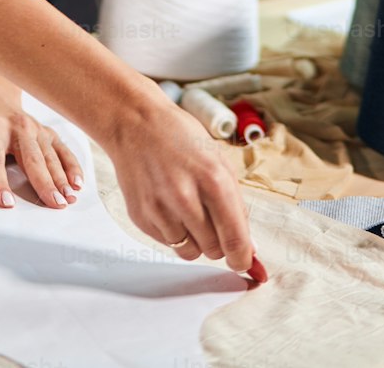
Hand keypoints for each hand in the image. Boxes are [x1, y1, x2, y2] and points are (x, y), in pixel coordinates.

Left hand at [0, 74, 84, 210]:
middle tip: (53, 204)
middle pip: (30, 156)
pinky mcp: (44, 130)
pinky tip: (78, 183)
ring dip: (60, 176)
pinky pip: (61, 147)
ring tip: (68, 198)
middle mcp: (15, 124)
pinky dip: (71, 164)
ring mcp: (33, 127)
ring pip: (49, 153)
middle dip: (42, 181)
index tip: (5, 202)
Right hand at [105, 99, 267, 281]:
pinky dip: (172, 231)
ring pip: (190, 252)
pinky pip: (167, 243)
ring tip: (188, 209)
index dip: (242, 257)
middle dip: (218, 241)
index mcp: (213, 180)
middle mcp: (185, 197)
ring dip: (194, 239)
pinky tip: (168, 204)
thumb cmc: (179, 136)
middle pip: (213, 250)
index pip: (235, 240)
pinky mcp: (140, 216)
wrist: (135, 123)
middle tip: (210, 217)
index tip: (242, 260)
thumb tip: (248, 246)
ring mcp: (159, 208)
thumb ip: (235, 204)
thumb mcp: (218, 160)